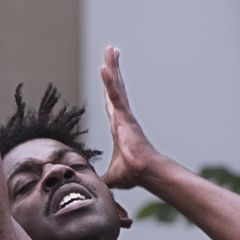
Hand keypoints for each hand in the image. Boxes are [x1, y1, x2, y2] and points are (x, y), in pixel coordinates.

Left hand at [100, 47, 155, 189]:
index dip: (110, 87)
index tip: (108, 72)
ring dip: (112, 66)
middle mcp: (121, 117)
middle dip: (113, 69)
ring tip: (110, 49)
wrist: (143, 172)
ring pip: (115, 85)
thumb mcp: (112, 176)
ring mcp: (124, 114)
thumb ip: (103, 179)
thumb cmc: (133, 174)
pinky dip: (110, 81)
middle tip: (111, 51)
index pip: (112, 102)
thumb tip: (95, 190)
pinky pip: (115, 94)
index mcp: (118, 126)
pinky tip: (105, 67)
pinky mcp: (125, 116)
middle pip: (115, 87)